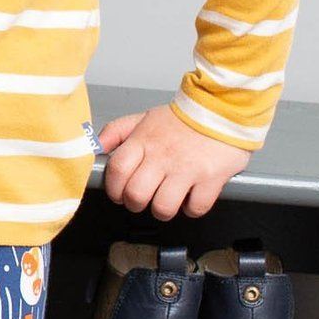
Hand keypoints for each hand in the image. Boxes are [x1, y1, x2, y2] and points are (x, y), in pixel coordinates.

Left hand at [97, 105, 250, 222]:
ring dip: (162, 210)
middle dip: (135, 203)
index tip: (119, 193)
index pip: (117, 171)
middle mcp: (163, 156)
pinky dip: (192, 209)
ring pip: (164, 207)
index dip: (114, 188)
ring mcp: (187, 169)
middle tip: (142, 199)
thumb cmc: (183, 118)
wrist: (223, 108)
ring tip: (167, 200)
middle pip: (136, 194)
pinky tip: (191, 197)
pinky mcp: (212, 178)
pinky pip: (196, 207)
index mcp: (143, 141)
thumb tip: (96, 147)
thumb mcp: (144, 118)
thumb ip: (116, 132)